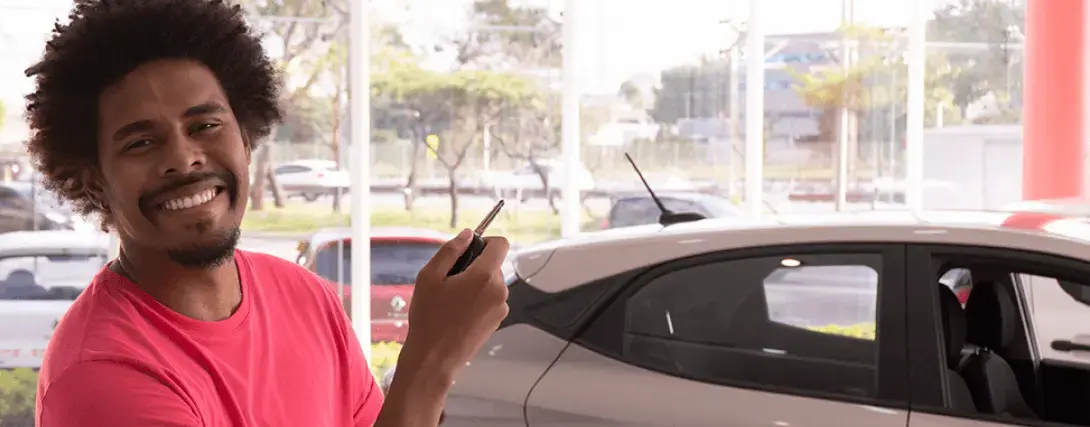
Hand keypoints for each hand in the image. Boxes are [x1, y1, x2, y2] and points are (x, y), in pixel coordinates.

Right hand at [402, 228, 509, 382]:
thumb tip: (468, 234)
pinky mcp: (498, 321)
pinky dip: (479, 299)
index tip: (470, 250)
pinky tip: (459, 312)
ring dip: (476, 284)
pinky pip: (491, 299)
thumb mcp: (429, 277)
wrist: (434, 358)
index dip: (486, 241)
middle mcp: (499, 290)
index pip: (501, 243)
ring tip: (452, 300)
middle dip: (475, 266)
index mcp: (484, 276)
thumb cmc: (428, 318)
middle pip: (494, 264)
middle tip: (450, 280)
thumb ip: (451, 250)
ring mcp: (501, 307)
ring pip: (492, 282)